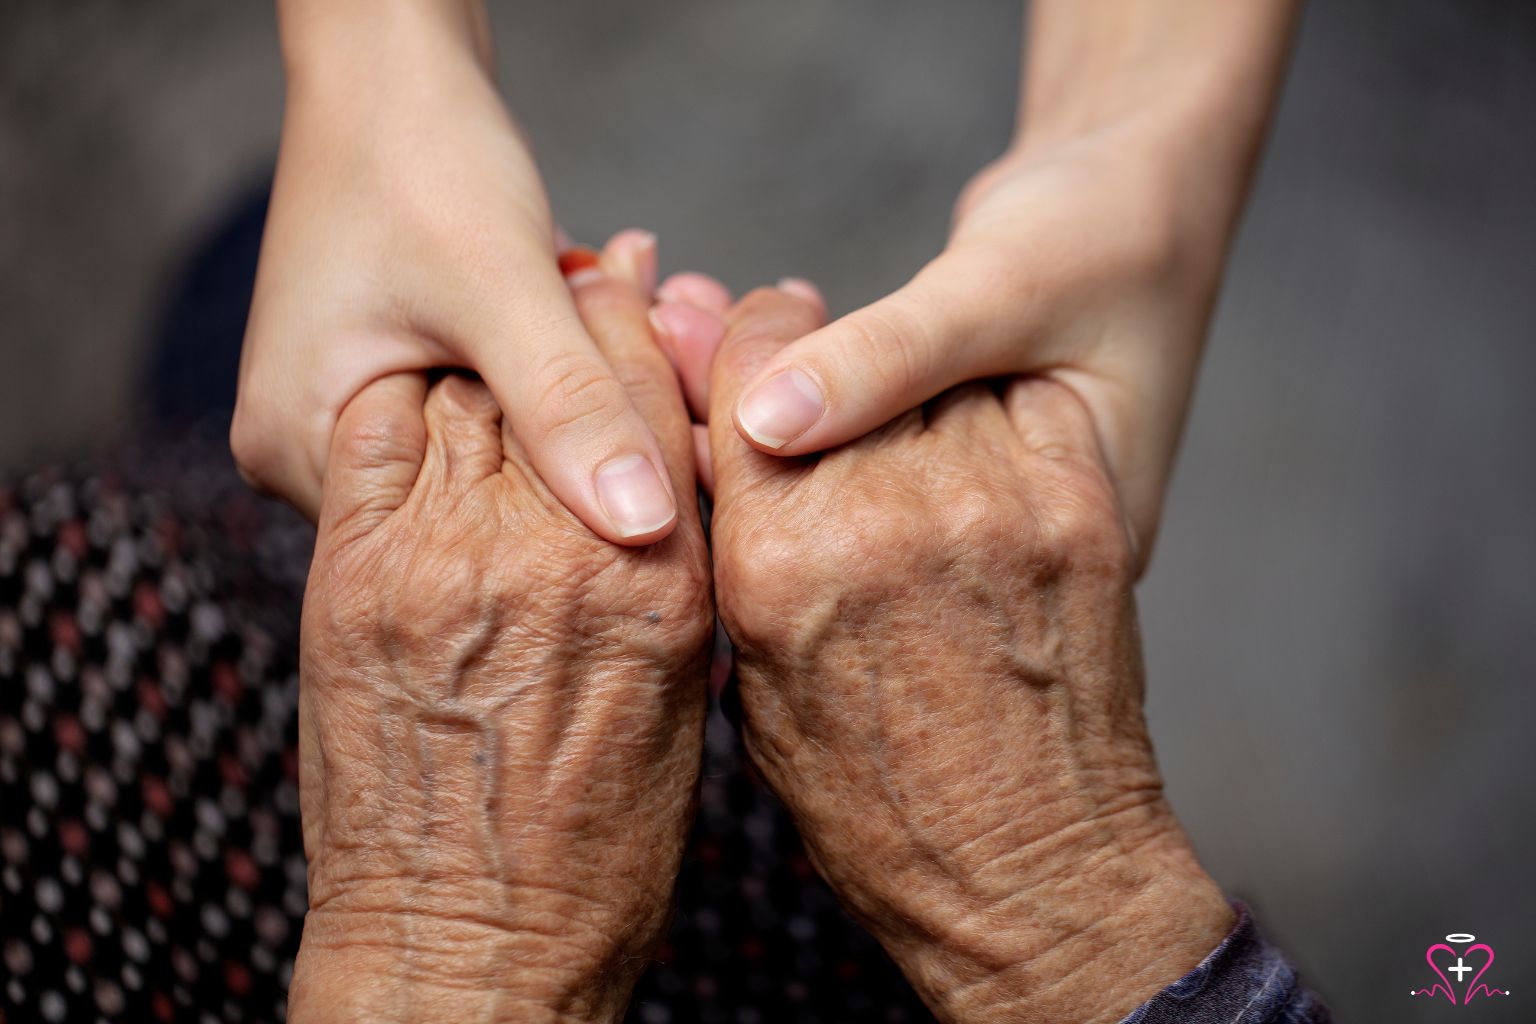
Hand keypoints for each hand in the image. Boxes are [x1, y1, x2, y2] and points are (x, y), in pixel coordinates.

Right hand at [235, 2, 677, 543]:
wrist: (390, 63)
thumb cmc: (420, 153)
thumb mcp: (503, 287)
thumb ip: (568, 407)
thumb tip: (645, 528)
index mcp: (299, 450)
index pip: (450, 540)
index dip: (563, 511)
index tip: (658, 465)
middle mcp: (308, 450)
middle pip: (473, 497)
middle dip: (574, 441)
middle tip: (669, 386)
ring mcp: (348, 411)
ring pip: (494, 447)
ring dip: (571, 396)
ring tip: (642, 332)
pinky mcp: (390, 374)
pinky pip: (489, 401)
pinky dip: (550, 366)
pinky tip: (601, 315)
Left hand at [288, 254, 711, 1022]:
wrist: (466, 947)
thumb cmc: (595, 859)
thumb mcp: (684, 714)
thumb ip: (677, 585)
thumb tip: (670, 501)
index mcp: (659, 586)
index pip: (659, 408)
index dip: (654, 335)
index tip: (651, 296)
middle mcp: (557, 555)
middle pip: (566, 379)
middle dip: (582, 318)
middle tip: (592, 275)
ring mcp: (446, 560)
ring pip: (472, 393)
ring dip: (492, 349)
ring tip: (504, 326)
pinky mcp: (355, 577)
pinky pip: (379, 435)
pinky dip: (403, 400)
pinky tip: (424, 391)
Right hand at [707, 286, 1231, 1023]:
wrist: (1033, 872)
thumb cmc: (881, 809)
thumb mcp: (759, 693)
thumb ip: (736, 558)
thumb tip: (713, 459)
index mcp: (782, 562)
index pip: (749, 380)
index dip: (746, 344)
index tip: (755, 336)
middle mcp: (885, 514)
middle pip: (834, 359)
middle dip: (816, 357)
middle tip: (819, 367)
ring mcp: (994, 503)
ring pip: (934, 373)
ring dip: (912, 387)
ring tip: (905, 434)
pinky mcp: (1079, 506)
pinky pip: (1021, 402)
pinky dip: (996, 410)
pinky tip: (978, 453)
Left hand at [724, 0, 1296, 568]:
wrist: (1146, 198)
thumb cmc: (1110, 236)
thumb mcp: (1007, 289)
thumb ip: (893, 357)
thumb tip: (764, 418)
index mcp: (1056, 540)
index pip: (886, 540)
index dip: (771, 471)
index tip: (690, 385)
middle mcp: (998, 551)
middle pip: (835, 523)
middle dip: (732, 430)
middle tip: (660, 327)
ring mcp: (962, 517)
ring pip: (821, 485)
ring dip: (737, 400)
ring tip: (674, 311)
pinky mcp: (928, 472)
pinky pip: (832, 445)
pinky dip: (769, 385)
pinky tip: (704, 325)